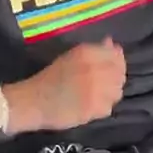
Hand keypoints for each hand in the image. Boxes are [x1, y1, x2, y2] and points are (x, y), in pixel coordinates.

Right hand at [7, 38, 126, 132]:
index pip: (115, 55)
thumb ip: (95, 50)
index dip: (117, 60)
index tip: (112, 64)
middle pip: (119, 74)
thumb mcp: (71, 56)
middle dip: (116, 77)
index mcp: (87, 53)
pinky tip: (93, 105)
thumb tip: (111, 43)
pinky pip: (108, 107)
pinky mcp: (94, 109)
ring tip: (98, 94)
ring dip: (111, 92)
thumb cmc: (50, 77)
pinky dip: (103, 106)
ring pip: (117, 91)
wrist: (33, 101)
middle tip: (104, 82)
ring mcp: (96, 90)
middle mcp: (95, 69)